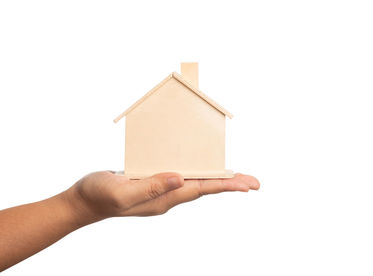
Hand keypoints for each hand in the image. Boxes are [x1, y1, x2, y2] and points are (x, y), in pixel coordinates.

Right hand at [64, 171, 259, 224]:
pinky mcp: (153, 182)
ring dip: (216, 178)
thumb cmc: (99, 196)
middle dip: (229, 184)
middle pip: (204, 187)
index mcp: (163, 198)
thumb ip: (151, 188)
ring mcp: (161, 189)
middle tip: (253, 183)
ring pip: (195, 182)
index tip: (246, 184)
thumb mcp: (122, 192)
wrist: (84, 201)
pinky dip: (196, 171)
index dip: (224, 185)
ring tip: (236, 177)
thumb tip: (180, 179)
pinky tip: (201, 170)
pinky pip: (181, 176)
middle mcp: (167, 195)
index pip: (200, 189)